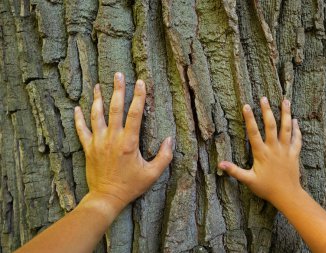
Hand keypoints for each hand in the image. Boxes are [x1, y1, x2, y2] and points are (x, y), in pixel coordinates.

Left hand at [74, 72, 172, 215]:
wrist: (107, 197)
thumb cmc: (131, 186)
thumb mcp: (152, 174)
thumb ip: (164, 156)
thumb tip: (170, 140)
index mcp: (129, 142)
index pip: (135, 114)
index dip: (138, 96)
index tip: (140, 82)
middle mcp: (112, 138)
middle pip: (115, 108)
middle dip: (118, 90)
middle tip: (118, 74)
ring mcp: (98, 142)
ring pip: (96, 115)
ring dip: (97, 99)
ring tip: (98, 85)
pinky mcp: (89, 148)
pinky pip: (81, 130)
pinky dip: (78, 119)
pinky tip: (77, 108)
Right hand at [218, 97, 301, 206]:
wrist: (287, 195)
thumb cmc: (266, 188)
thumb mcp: (248, 180)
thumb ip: (234, 171)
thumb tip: (220, 164)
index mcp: (261, 153)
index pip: (253, 132)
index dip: (249, 118)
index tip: (246, 106)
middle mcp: (274, 149)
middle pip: (271, 126)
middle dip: (267, 111)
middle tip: (264, 98)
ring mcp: (286, 150)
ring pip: (287, 129)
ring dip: (286, 114)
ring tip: (285, 101)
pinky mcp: (294, 154)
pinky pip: (297, 139)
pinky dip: (297, 129)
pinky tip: (295, 120)